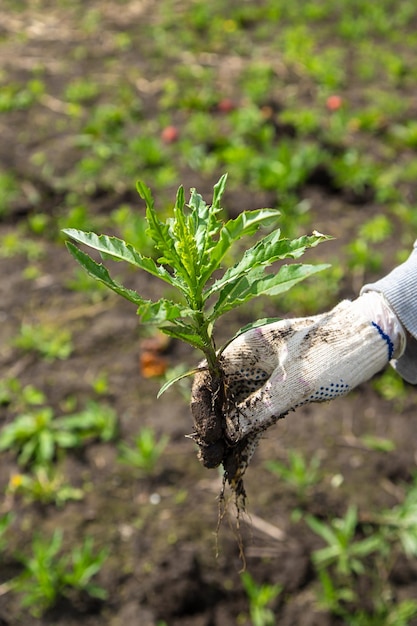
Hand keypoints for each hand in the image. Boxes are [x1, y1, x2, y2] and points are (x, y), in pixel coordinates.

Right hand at [191, 292, 404, 449]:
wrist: (364, 342)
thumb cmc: (330, 351)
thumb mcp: (295, 383)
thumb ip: (260, 408)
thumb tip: (227, 434)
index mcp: (244, 349)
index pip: (208, 377)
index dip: (202, 406)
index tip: (208, 434)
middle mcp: (247, 364)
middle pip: (218, 398)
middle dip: (212, 429)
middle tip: (210, 460)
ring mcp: (261, 381)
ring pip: (235, 413)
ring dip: (228, 440)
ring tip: (221, 469)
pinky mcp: (277, 396)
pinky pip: (256, 419)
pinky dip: (248, 439)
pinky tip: (239, 464)